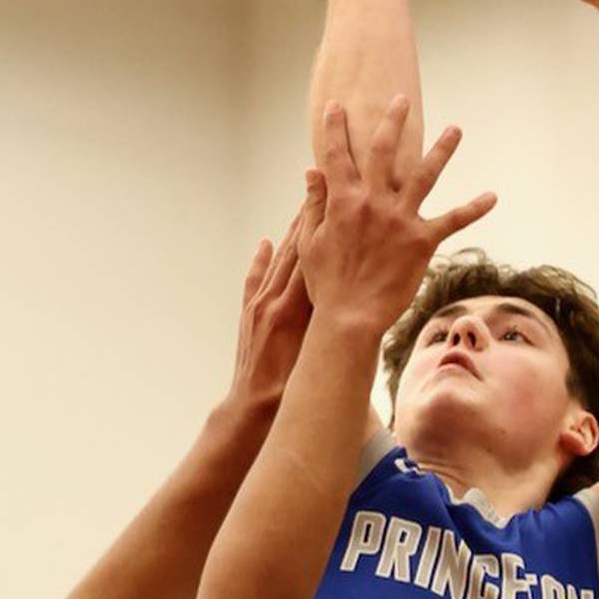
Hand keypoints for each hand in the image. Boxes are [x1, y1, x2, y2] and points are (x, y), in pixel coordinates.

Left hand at [227, 190, 321, 416]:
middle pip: (295, 252)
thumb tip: (350, 305)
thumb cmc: (288, 390)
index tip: (337, 203)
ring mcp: (259, 306)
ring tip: (303, 206)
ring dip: (291, 233)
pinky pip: (255, 280)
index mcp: (292, 312)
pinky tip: (267, 242)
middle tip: (324, 190)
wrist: (251, 407)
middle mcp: (273, 302)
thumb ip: (326, 329)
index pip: (311, 261)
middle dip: (309, 220)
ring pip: (278, 261)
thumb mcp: (314, 357)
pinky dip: (262, 260)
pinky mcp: (249, 314)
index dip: (323, 231)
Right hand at [300, 97, 495, 334]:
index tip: (336, 105)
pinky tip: (492, 196)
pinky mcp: (421, 241)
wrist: (349, 316)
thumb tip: (311, 172)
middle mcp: (373, 202)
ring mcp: (400, 219)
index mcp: (343, 200)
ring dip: (442, 149)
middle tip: (402, 100)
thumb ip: (313, 204)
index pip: (337, 155)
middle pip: (383, 150)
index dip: (334, 128)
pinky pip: (453, 221)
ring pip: (424, 174)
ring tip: (455, 129)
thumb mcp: (310, 241)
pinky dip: (473, 209)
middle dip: (392, 121)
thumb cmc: (327, 282)